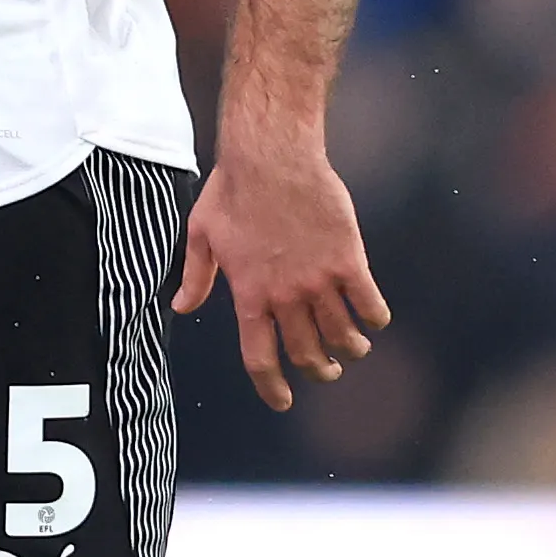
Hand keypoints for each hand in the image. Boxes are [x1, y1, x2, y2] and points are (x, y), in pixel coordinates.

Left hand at [174, 126, 390, 411]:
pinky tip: (374, 320)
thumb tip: (181, 307)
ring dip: (350, 349)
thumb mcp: (201, 234)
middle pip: (307, 354)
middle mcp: (286, 296)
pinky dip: (374, 318)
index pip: (260, 358)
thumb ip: (196, 276)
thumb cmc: (233, 190)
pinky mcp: (348, 259)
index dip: (272, 387)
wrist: (272, 155)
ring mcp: (319, 280)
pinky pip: (368, 303)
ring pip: (342, 335)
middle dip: (320, 371)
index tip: (283, 401)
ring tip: (354, 349)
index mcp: (249, 295)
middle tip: (327, 371)